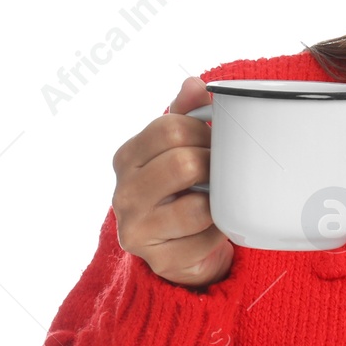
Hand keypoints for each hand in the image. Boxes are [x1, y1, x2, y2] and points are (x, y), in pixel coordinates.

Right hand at [110, 76, 233, 287]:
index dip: (203, 130)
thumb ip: (185, 113)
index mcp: (127, 157)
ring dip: (219, 202)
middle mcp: (123, 193)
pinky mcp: (160, 260)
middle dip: (214, 165)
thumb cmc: (182, 189)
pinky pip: (207, 239)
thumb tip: (195, 84)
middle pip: (183, 163)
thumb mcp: (179, 147)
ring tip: (218, 198)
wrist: (181, 249)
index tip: (214, 141)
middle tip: (222, 171)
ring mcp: (137, 229)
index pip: (169, 127)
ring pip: (196, 207)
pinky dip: (221, 231)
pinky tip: (216, 227)